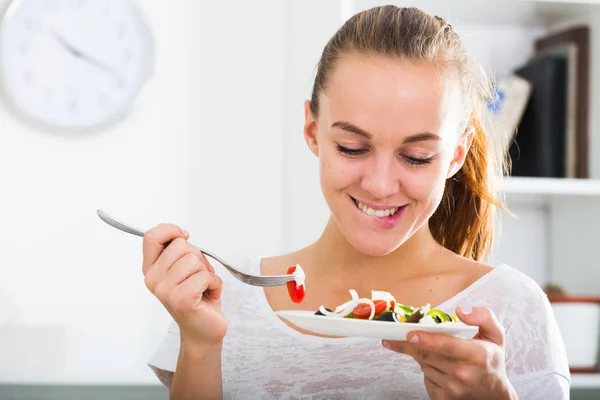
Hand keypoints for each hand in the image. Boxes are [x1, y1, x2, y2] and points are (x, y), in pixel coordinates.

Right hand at [142, 223, 226, 345]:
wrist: (203, 330)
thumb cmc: (197, 297)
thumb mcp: (184, 269)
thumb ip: (178, 252)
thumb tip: (182, 235)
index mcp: (151, 269)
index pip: (151, 237)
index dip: (170, 230)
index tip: (184, 236)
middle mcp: (153, 279)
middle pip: (181, 246)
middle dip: (198, 258)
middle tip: (199, 277)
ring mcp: (165, 291)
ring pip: (194, 260)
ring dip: (207, 272)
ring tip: (203, 287)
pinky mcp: (181, 300)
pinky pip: (205, 276)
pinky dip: (215, 284)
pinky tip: (210, 295)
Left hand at [382, 306, 517, 399]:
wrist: (493, 395)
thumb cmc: (490, 361)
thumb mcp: (495, 335)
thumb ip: (483, 317)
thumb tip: (461, 310)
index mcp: (478, 356)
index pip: (447, 346)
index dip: (426, 340)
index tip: (410, 334)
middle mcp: (464, 374)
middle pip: (427, 355)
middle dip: (409, 343)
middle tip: (394, 333)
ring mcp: (453, 389)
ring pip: (423, 364)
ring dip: (419, 353)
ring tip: (426, 346)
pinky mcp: (443, 398)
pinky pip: (425, 377)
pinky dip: (425, 367)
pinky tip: (434, 363)